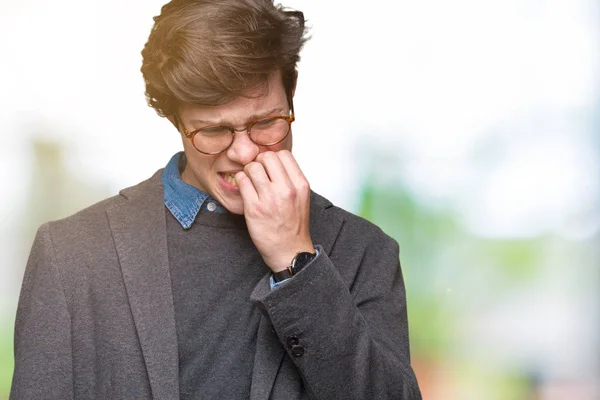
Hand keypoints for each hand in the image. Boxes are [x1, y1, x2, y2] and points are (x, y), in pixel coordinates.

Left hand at [235, 150, 313, 271]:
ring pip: (252, 167)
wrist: (290, 251)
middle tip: (258, 174)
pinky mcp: (254, 208)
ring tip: (251, 183)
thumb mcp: (302, 197)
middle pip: (266, 156)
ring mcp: (270, 199)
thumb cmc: (294, 225)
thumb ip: (291, 178)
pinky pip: (242, 181)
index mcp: (300, 185)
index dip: (273, 158)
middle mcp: (287, 190)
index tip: (269, 168)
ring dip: (248, 172)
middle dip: (259, 162)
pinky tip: (246, 191)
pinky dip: (241, 182)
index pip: (283, 154)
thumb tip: (273, 161)